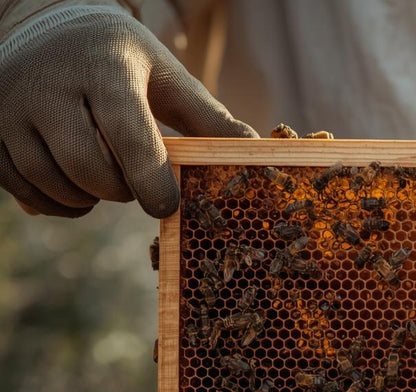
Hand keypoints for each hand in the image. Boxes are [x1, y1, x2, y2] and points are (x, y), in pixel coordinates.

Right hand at [0, 7, 256, 218]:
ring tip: (108, 177)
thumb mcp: (168, 77)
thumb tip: (258, 153)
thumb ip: (209, 119)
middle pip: (88, 168)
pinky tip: (78, 185)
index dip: (151, 179)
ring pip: (55, 184)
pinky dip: (59, 203)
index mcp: (102, 68)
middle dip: (122, 190)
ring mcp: (9, 108)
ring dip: (91, 198)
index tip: (169, 206)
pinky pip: (25, 191)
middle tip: (138, 183)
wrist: (50, 28)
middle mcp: (47, 85)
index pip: (127, 133)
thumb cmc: (122, 60)